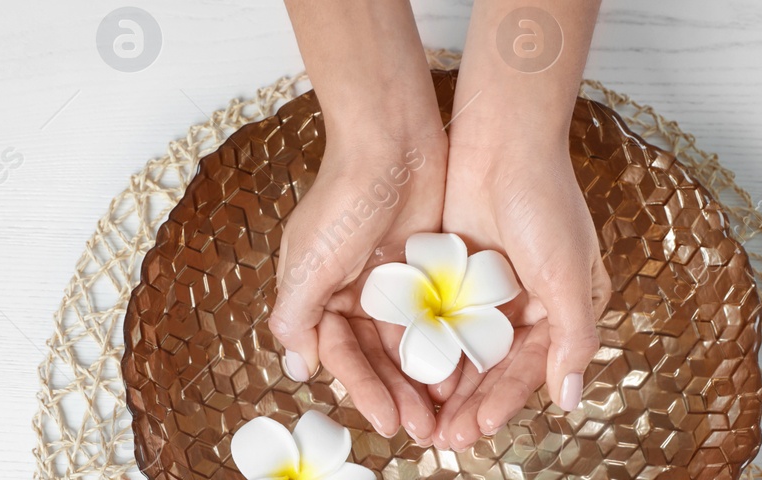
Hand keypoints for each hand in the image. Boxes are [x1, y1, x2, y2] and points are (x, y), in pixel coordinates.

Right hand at [268, 126, 447, 441]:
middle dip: (398, 394)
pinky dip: (446, 346)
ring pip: (408, 344)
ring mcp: (390, 283)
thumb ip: (297, 317)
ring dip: (423, 379)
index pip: (340, 355)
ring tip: (446, 412)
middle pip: (375, 358)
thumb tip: (299, 367)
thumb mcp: (310, 264)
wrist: (391, 140)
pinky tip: (464, 372)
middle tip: (424, 430)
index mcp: (317, 293)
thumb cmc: (343, 198)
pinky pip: (435, 319)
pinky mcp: (425, 270)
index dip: (363, 390)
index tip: (389, 420)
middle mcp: (351, 292)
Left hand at [429, 136, 612, 450]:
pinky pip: (440, 320)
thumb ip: (573, 337)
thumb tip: (570, 397)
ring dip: (446, 384)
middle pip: (494, 367)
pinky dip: (428, 347)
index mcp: (563, 306)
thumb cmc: (545, 202)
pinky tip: (409, 371)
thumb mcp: (568, 274)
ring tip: (424, 417)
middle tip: (443, 437)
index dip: (505, 401)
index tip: (479, 429)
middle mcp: (527, 303)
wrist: (501, 140)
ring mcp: (488, 289)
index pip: (530, 368)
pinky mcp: (455, 273)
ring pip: (464, 350)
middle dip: (470, 403)